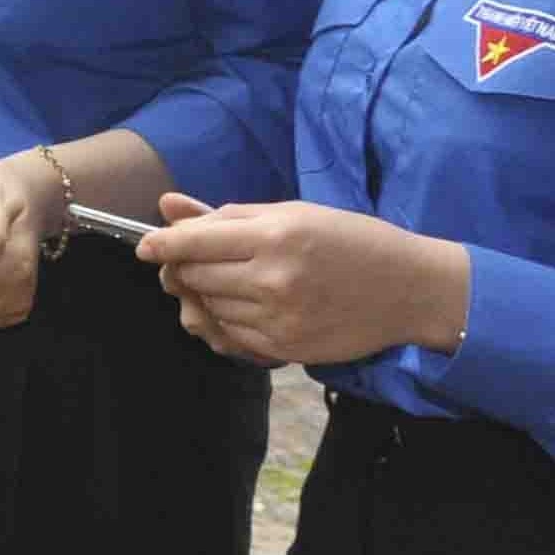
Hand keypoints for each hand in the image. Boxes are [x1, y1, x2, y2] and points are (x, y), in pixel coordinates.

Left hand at [140, 195, 471, 366]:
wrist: (409, 289)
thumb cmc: (350, 241)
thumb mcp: (292, 213)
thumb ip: (227, 215)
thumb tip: (167, 207)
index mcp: (276, 236)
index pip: (195, 242)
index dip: (162, 245)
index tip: (146, 247)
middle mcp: (274, 279)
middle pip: (194, 277)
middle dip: (183, 269)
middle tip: (191, 262)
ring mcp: (279, 318)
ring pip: (208, 308)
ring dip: (205, 296)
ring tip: (230, 282)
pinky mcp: (285, 348)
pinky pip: (230, 335)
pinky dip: (227, 321)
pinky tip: (247, 306)